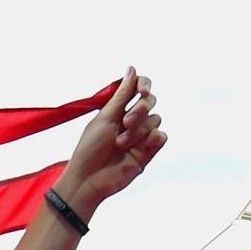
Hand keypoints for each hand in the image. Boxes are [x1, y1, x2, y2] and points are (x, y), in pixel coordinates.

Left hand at [58, 68, 163, 212]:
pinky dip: (153, 138)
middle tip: (125, 122)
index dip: (144, 85)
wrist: (89, 180)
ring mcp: (140, 136)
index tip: (141, 91)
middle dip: (140, 109)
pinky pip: (161, 136)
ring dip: (139, 130)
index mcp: (118, 110)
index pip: (139, 88)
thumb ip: (121, 94)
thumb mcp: (105, 117)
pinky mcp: (147, 152)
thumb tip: (132, 69)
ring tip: (121, 144)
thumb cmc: (90, 149)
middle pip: (150, 102)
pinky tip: (141, 147)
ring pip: (155, 120)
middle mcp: (131, 121)